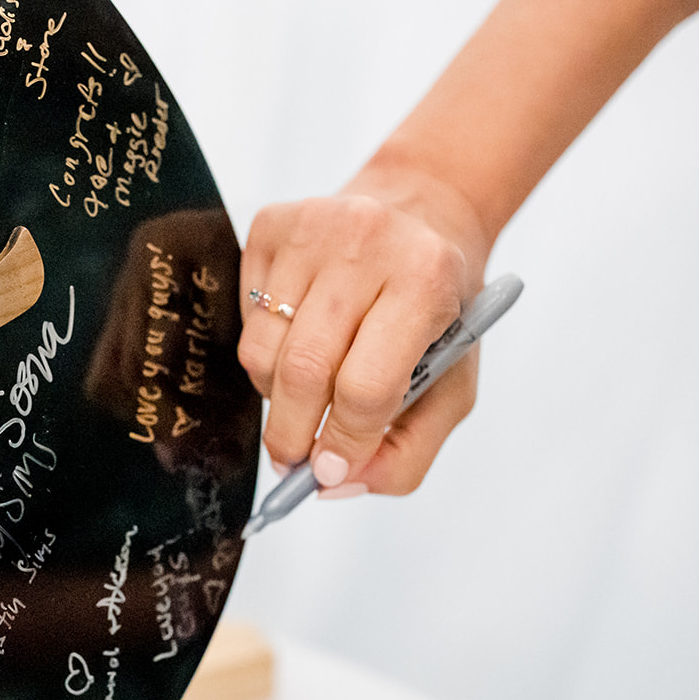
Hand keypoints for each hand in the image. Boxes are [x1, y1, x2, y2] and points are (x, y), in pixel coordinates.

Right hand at [237, 163, 490, 495]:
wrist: (422, 212)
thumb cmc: (436, 307)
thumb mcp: (452, 382)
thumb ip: (407, 451)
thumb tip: (333, 486)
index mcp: (427, 280)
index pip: (367, 387)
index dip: (343, 445)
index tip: (329, 473)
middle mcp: (367, 242)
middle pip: (304, 372)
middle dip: (293, 435)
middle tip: (295, 459)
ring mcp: (312, 226)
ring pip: (262, 352)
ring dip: (277, 393)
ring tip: (310, 386)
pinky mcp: (270, 223)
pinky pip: (245, 319)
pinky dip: (265, 350)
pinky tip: (300, 334)